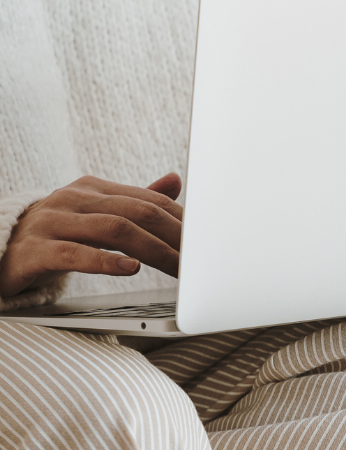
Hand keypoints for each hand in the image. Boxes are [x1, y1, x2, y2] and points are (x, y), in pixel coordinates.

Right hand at [0, 173, 183, 297]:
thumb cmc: (55, 237)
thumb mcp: (96, 216)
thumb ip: (135, 201)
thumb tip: (176, 180)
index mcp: (93, 189)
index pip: (149, 201)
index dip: (182, 221)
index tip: (208, 242)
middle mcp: (72, 199)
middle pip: (137, 213)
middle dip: (175, 237)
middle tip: (201, 259)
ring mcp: (50, 223)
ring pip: (112, 230)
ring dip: (153, 251)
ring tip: (177, 268)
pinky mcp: (33, 251)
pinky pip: (74, 253)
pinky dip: (106, 262)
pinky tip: (130, 269)